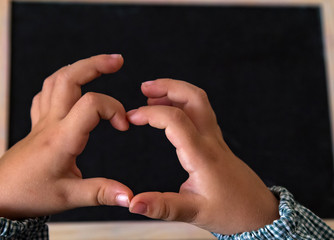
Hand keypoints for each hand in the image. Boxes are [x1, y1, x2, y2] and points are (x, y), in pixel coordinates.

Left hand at [0, 54, 132, 218]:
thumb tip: (129, 197)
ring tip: (98, 65)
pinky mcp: (37, 125)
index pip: (91, 104)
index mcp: (61, 138)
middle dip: (96, 64)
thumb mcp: (68, 197)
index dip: (114, 108)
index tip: (123, 125)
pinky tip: (71, 88)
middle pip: (70, 78)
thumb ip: (100, 193)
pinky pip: (46, 94)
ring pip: (56, 80)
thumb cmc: (27, 195)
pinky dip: (62, 83)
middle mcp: (50, 123)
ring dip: (79, 68)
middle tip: (117, 61)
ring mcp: (41, 121)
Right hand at [127, 79, 278, 234]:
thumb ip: (163, 207)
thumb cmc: (232, 211)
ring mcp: (215, 138)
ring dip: (176, 91)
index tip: (132, 118)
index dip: (150, 114)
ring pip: (199, 101)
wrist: (259, 212)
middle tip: (145, 88)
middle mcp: (210, 140)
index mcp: (202, 155)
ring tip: (152, 96)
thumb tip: (134, 204)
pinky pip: (201, 113)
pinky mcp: (216, 141)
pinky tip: (171, 112)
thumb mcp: (195, 214)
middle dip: (168, 86)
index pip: (175, 120)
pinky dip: (183, 104)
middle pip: (193, 97)